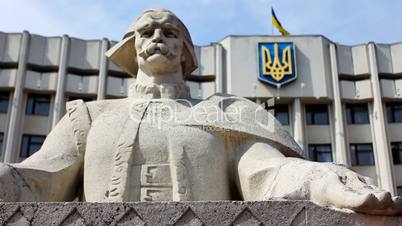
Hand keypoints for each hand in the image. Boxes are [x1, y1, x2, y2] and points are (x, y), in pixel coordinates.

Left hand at [265, 159, 401, 214]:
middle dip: (377, 199)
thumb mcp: (278, 198)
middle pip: (359, 191)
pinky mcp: (349, 178)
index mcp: (319, 185)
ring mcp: (344, 176)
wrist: (283, 168)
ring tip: (397, 205)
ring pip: (366, 187)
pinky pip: (366, 186)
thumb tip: (273, 212)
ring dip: (382, 198)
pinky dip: (378, 194)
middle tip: (391, 202)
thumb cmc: (281, 187)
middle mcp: (335, 178)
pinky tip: (392, 205)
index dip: (356, 199)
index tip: (371, 202)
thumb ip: (282, 206)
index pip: (340, 193)